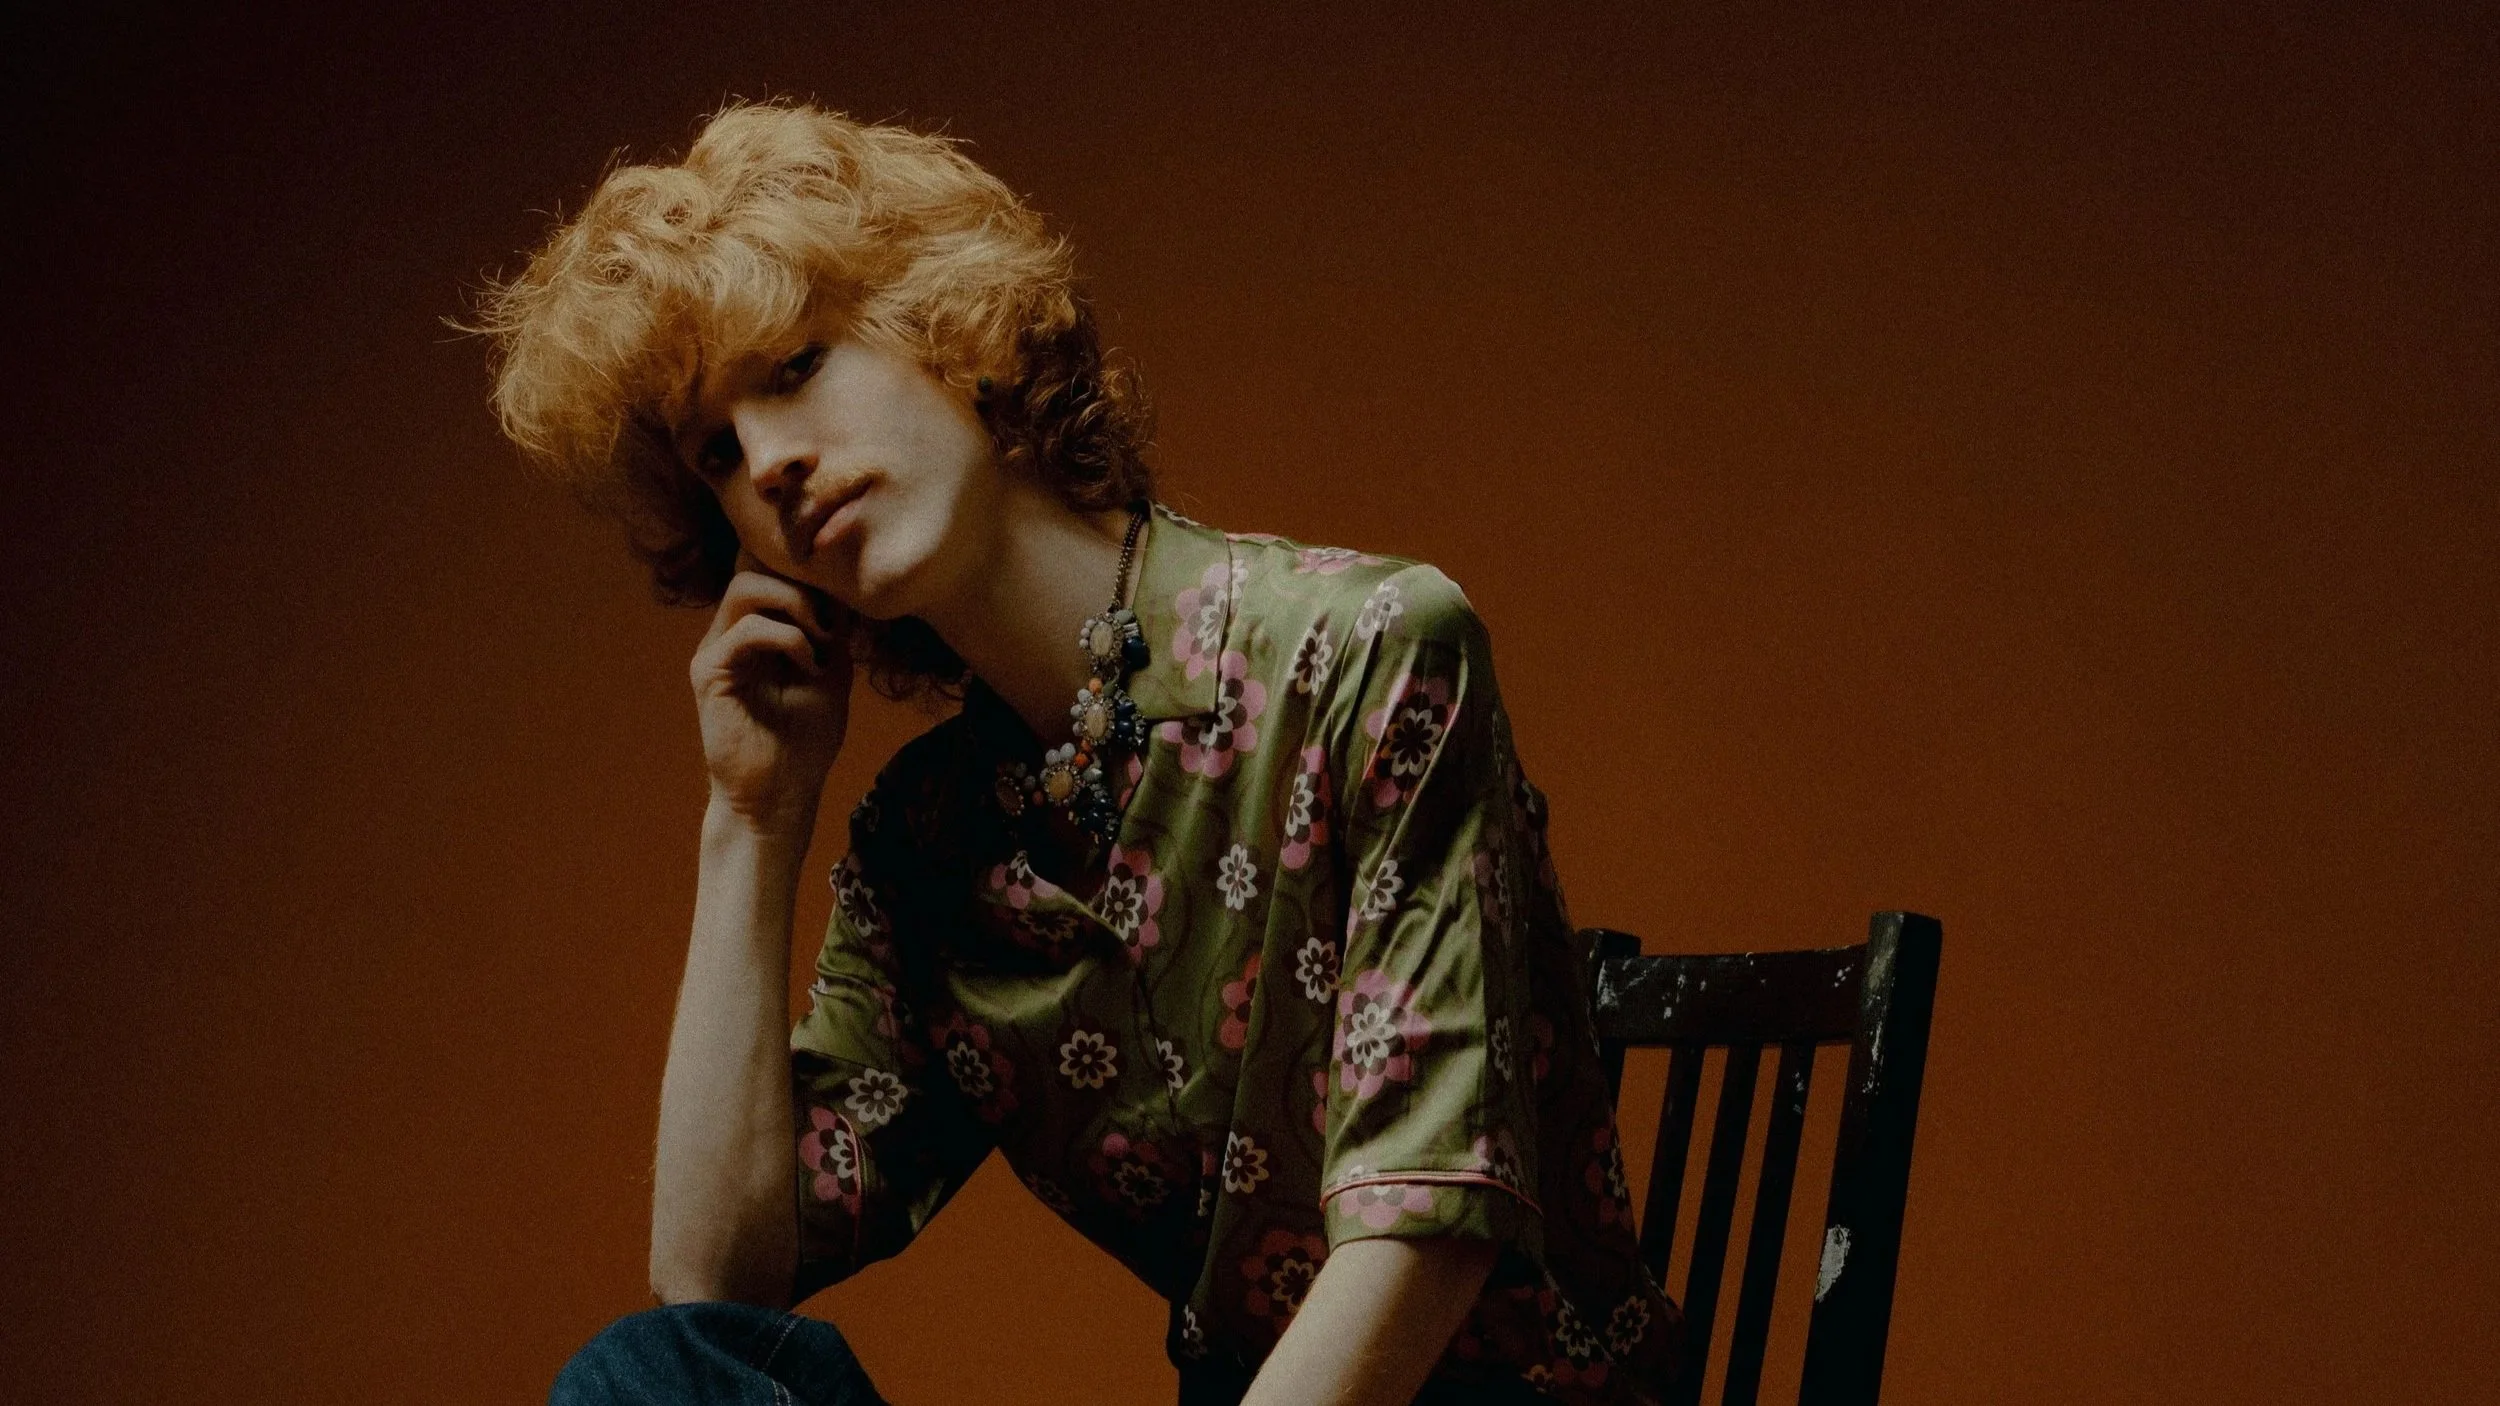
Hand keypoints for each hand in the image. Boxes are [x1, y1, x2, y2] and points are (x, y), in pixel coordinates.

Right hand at [689, 551, 854, 835]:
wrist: (781, 794)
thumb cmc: (805, 740)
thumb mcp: (832, 671)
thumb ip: (831, 627)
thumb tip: (844, 582)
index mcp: (757, 628)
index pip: (765, 568)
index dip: (800, 562)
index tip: (841, 583)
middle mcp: (730, 631)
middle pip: (753, 564)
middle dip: (802, 580)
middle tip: (833, 618)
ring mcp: (717, 648)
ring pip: (745, 587)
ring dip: (795, 604)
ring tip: (822, 639)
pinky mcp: (709, 672)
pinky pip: (745, 629)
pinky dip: (787, 638)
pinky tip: (809, 664)